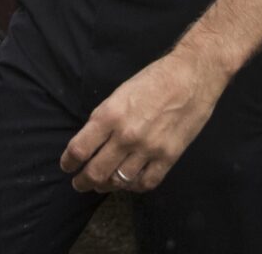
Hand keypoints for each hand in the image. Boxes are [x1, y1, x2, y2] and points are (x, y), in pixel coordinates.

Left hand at [60, 50, 229, 193]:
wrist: (193, 75)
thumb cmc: (155, 78)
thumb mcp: (120, 93)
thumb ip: (104, 119)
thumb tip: (91, 142)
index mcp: (110, 115)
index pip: (79, 150)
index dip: (69, 163)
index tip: (68, 166)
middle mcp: (127, 135)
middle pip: (96, 171)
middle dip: (83, 181)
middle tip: (80, 183)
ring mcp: (149, 148)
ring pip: (119, 181)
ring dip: (107, 185)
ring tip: (105, 183)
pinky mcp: (169, 156)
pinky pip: (145, 183)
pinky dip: (134, 186)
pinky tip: (131, 181)